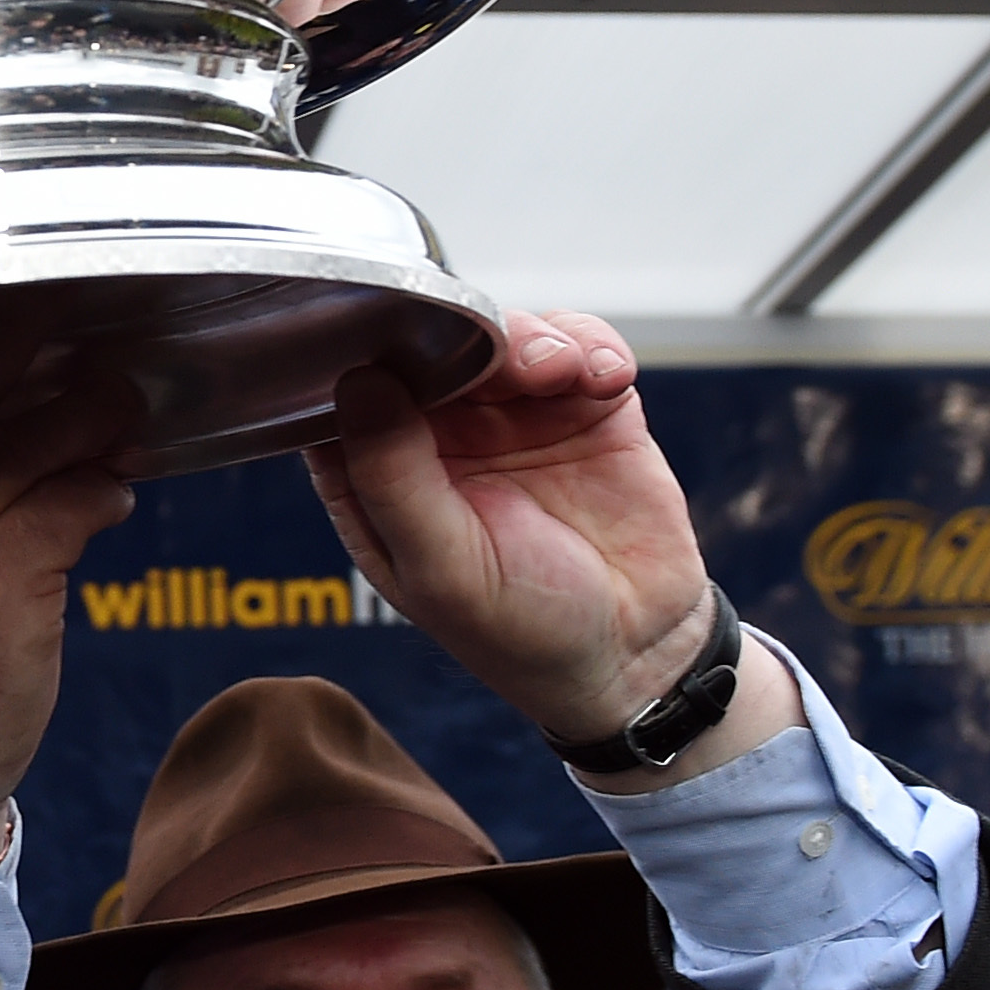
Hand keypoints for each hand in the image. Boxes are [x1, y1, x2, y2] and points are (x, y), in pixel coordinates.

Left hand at [306, 310, 786, 769]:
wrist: (637, 655)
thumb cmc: (524, 632)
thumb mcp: (446, 571)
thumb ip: (395, 481)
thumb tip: (359, 384)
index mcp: (383, 477)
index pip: (351, 392)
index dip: (370, 353)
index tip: (399, 334)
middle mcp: (442, 436)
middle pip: (437, 346)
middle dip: (471, 336)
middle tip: (511, 358)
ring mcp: (514, 417)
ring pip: (508, 335)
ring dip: (535, 339)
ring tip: (563, 372)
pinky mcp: (584, 407)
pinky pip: (579, 346)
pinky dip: (592, 346)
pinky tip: (606, 378)